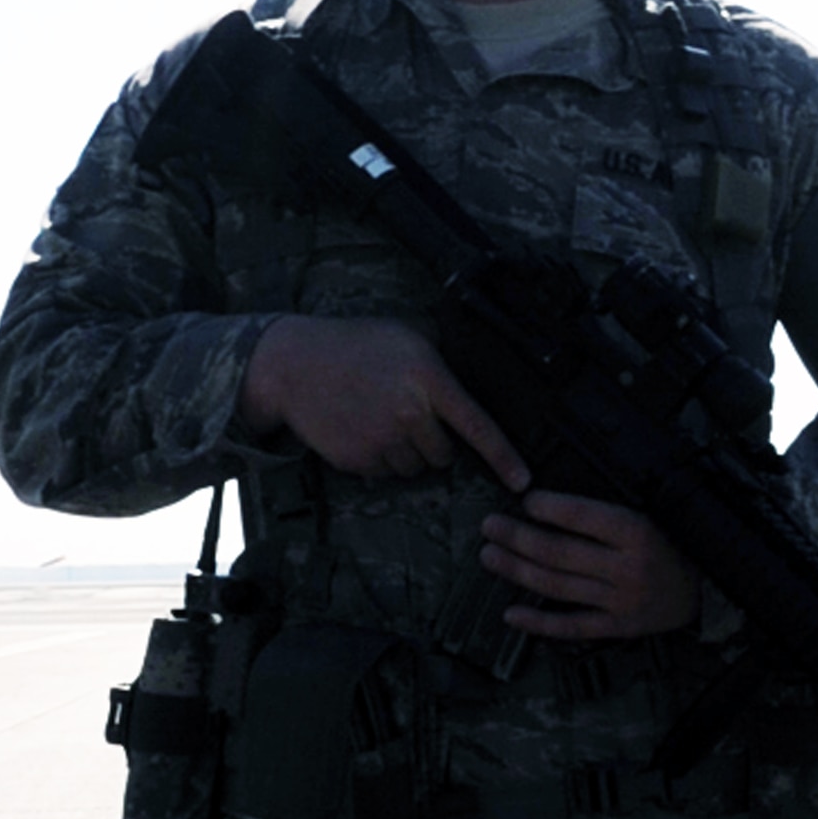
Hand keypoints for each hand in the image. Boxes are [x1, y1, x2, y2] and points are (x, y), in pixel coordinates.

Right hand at [239, 315, 530, 491]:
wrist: (294, 364)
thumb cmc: (356, 344)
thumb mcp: (408, 337)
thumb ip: (442, 363)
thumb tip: (471, 382)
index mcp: (429, 380)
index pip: (478, 426)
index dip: (504, 458)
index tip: (523, 482)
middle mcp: (409, 415)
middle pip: (444, 455)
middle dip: (434, 442)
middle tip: (409, 415)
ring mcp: (381, 441)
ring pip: (415, 468)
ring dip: (407, 452)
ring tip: (381, 418)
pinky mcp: (356, 460)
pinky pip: (384, 473)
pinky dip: (378, 458)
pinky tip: (361, 428)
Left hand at [480, 492, 700, 639]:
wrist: (710, 590)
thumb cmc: (680, 544)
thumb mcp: (656, 515)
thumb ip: (611, 513)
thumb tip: (556, 502)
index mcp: (639, 533)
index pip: (584, 517)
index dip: (550, 507)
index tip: (524, 499)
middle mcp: (627, 568)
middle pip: (560, 552)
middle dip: (518, 537)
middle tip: (490, 526)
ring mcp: (620, 601)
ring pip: (558, 586)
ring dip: (517, 571)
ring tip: (490, 556)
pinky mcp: (617, 627)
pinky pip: (571, 627)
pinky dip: (539, 622)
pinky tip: (511, 613)